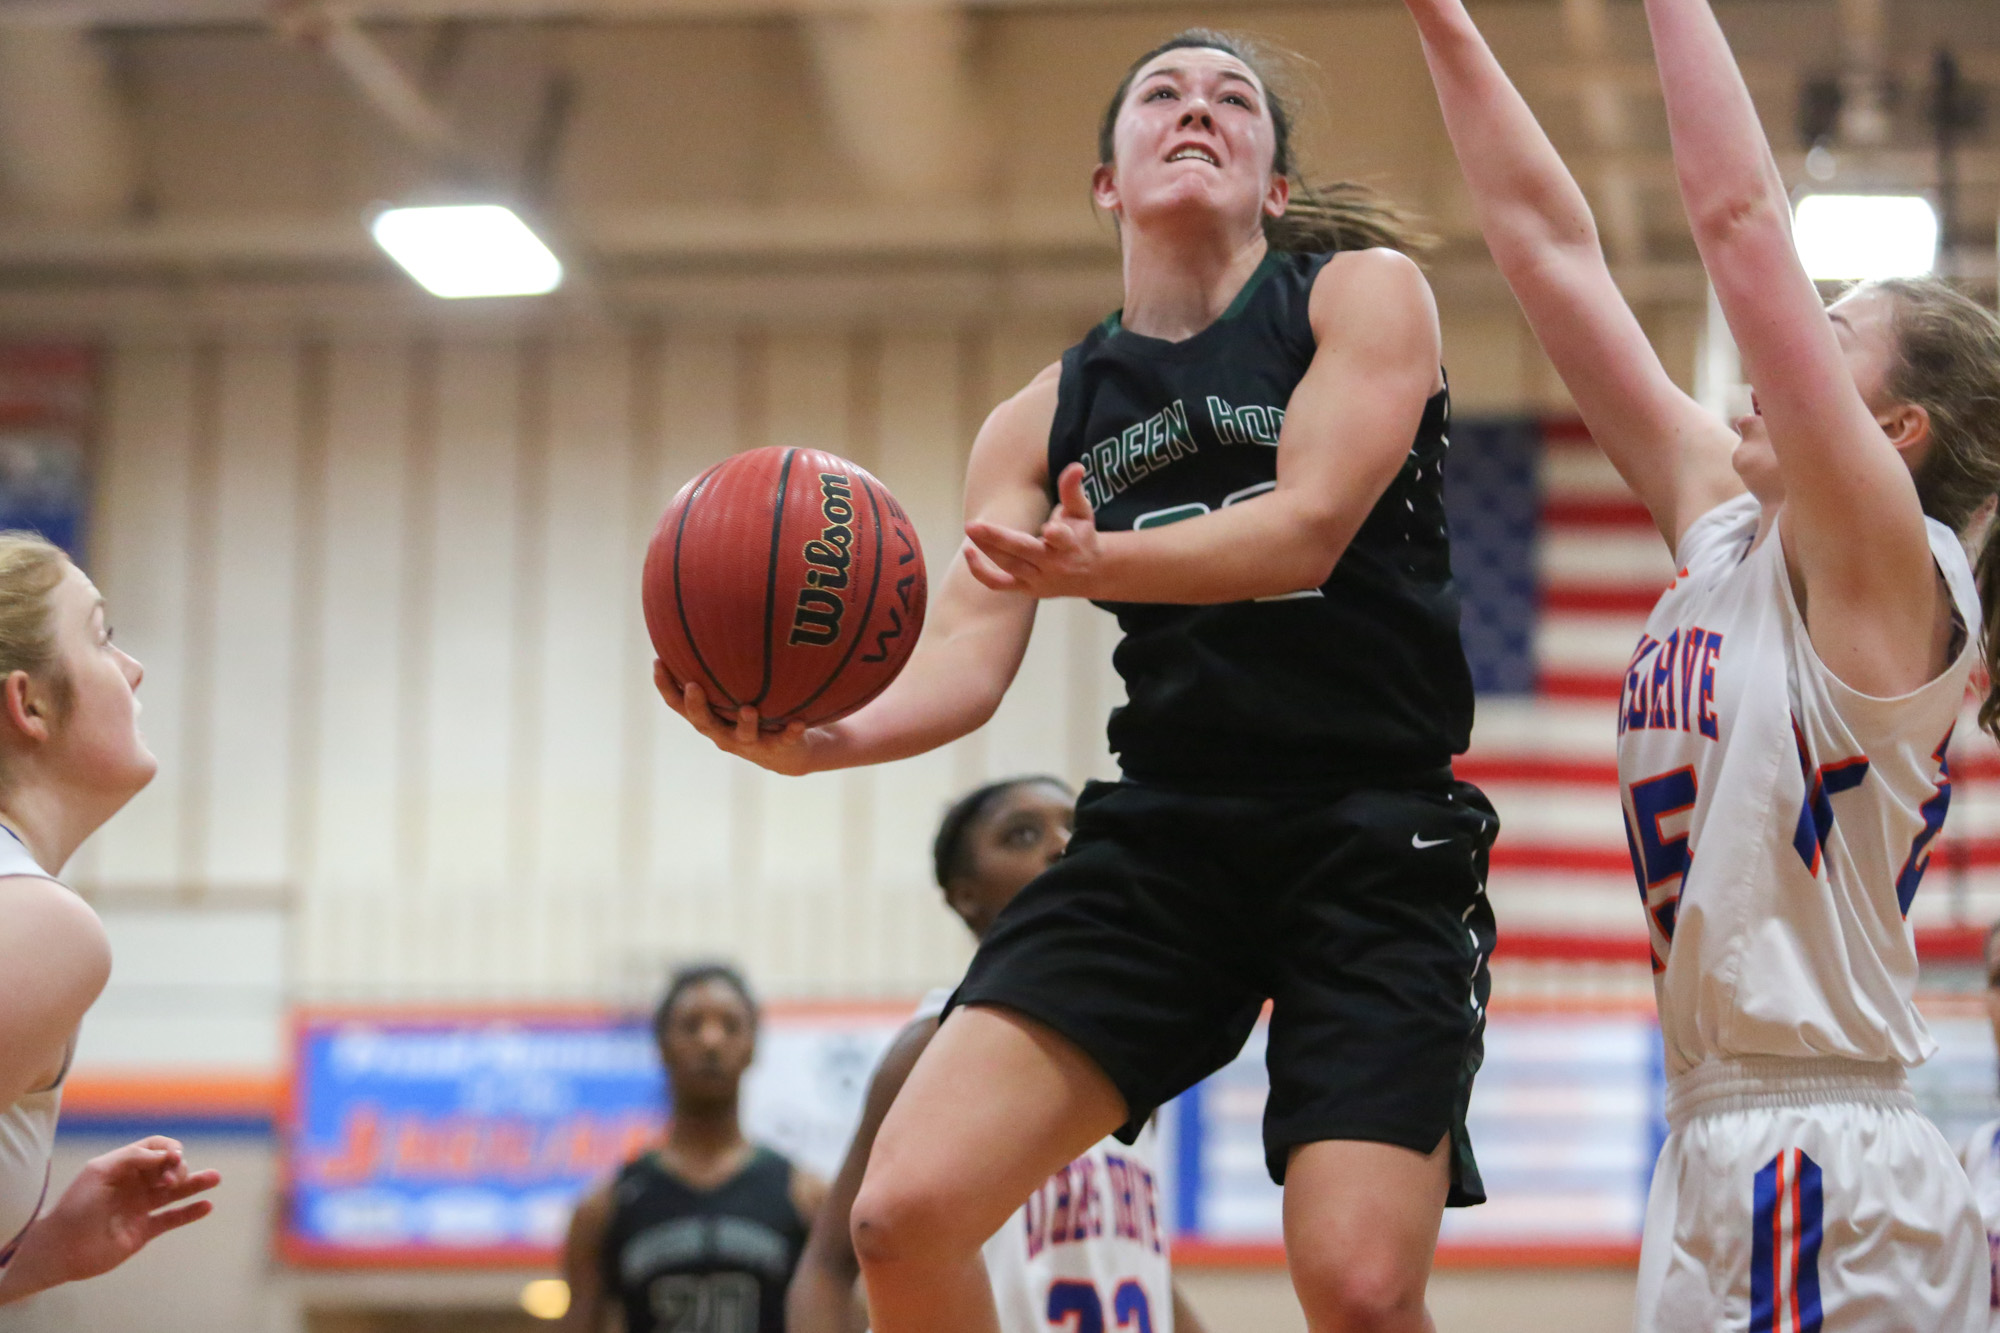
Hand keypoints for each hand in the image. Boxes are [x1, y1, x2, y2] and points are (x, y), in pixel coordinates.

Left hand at [0, 1137, 218, 1301]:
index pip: (154, 1149)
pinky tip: (206, 1206)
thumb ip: (134, 1159)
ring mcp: (139, 1208)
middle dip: (178, 1168)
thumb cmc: (76, 1206)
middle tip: (172, 1180)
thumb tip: (167, 1155)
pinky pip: (172, 1219)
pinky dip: (190, 1212)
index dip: (168, 1149)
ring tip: (215, 1178)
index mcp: (122, 1167)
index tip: (173, 1158)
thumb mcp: (101, 1172)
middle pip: (168, 1168)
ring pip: (175, 1192)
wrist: (62, 1248)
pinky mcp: (144, 1231)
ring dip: (196, 1183)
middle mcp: (133, 1185)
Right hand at [653, 662, 831, 776]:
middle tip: (694, 686)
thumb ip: (723, 668)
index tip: (658, 661)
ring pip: (743, 736)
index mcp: (709, 717)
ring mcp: (749, 743)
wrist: (787, 753)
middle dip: (697, 706)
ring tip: (749, 710)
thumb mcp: (736, 690)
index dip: (666, 685)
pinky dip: (790, 732)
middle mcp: (723, 733)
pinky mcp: (777, 749)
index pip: (679, 704)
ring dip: (746, 723)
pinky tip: (799, 722)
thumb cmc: (755, 713)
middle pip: (704, 722)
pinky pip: (784, 740)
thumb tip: (711, 616)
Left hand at [964, 463, 1101, 598]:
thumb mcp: (1082, 512)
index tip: (1050, 530)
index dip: (1058, 535)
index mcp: (1071, 543)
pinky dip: (980, 572)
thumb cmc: (1082, 535)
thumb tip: (1076, 466)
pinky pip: (998, 584)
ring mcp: (1038, 579)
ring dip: (986, 548)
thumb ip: (1072, 490)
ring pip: (1008, 566)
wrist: (1090, 574)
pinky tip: (968, 552)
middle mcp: (1054, 564)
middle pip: (1024, 552)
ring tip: (970, 529)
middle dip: (998, 539)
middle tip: (972, 526)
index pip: (1064, 539)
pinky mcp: (1026, 588)